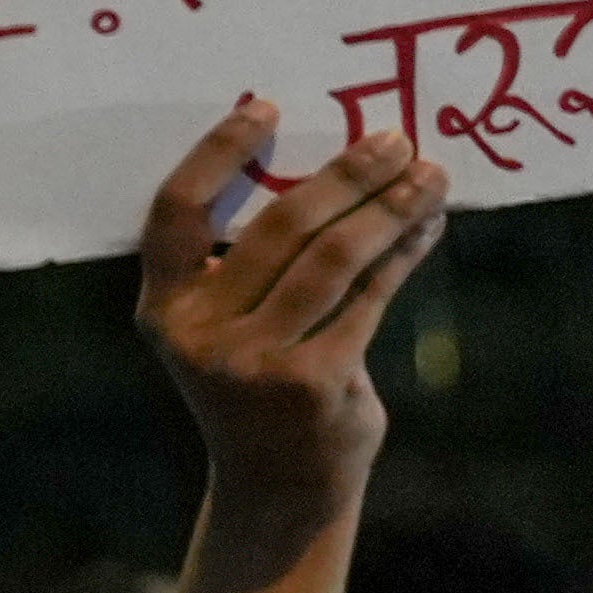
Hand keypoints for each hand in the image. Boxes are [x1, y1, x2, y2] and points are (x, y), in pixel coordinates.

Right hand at [134, 98, 441, 507]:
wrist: (278, 487)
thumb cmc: (258, 384)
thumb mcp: (229, 326)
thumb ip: (253, 262)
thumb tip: (338, 163)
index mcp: (163, 310)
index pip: (176, 213)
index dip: (217, 152)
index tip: (268, 106)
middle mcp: (197, 335)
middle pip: (277, 228)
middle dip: (343, 175)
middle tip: (392, 138)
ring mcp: (253, 363)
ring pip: (331, 259)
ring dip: (388, 208)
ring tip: (428, 173)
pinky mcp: (311, 383)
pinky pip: (368, 297)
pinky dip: (404, 253)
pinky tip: (428, 225)